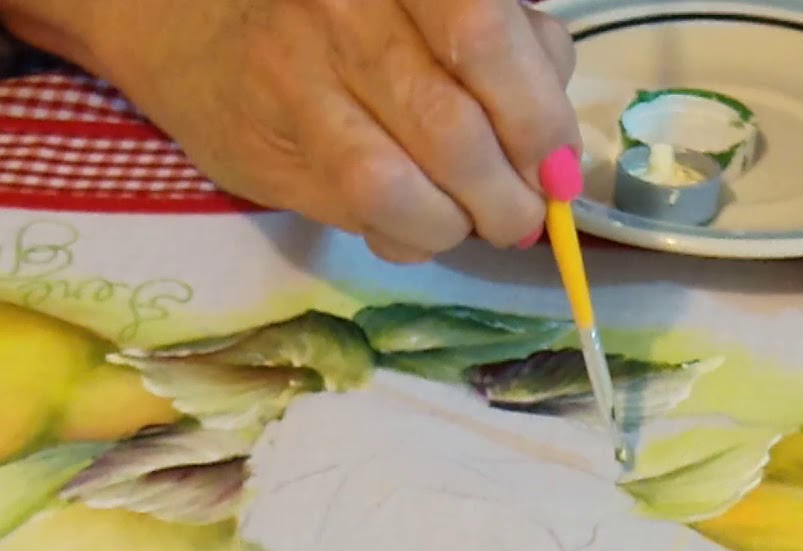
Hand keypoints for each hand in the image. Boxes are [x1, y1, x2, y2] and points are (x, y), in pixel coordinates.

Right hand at [1, 0, 580, 261]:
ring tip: (482, 222)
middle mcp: (340, 9)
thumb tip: (557, 145)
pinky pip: (364, 216)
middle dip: (512, 193)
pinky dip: (415, 237)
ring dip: (465, 223)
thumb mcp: (441, 10)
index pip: (484, 36)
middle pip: (452, 126)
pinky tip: (423, 224)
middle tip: (528, 213)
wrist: (203, 35)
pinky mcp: (269, 150)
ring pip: (404, 185)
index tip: (560, 167)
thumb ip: (514, 47)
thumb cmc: (357, 20)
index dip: (536, 117)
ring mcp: (295, 79)